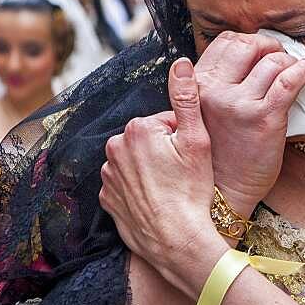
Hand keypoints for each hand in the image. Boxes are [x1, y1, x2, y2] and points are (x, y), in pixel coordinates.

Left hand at [100, 58, 217, 271]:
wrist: (177, 241)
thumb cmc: (192, 192)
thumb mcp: (197, 140)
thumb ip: (187, 99)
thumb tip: (181, 63)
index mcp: (137, 128)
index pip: (167, 122)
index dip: (185, 139)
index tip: (193, 158)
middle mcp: (114, 148)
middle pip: (150, 140)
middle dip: (166, 152)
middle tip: (184, 174)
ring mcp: (108, 175)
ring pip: (138, 162)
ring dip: (153, 170)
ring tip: (172, 189)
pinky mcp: (107, 199)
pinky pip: (126, 185)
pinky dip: (140, 190)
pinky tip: (157, 201)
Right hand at [194, 32, 304, 214]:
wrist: (223, 193)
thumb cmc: (217, 156)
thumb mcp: (203, 115)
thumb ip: (217, 86)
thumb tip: (249, 61)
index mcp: (198, 86)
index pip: (225, 42)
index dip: (248, 42)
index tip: (261, 53)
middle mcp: (214, 91)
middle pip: (247, 44)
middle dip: (269, 45)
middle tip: (280, 57)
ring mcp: (240, 104)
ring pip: (271, 61)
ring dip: (288, 60)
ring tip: (294, 70)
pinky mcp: (265, 118)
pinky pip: (288, 82)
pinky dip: (303, 70)